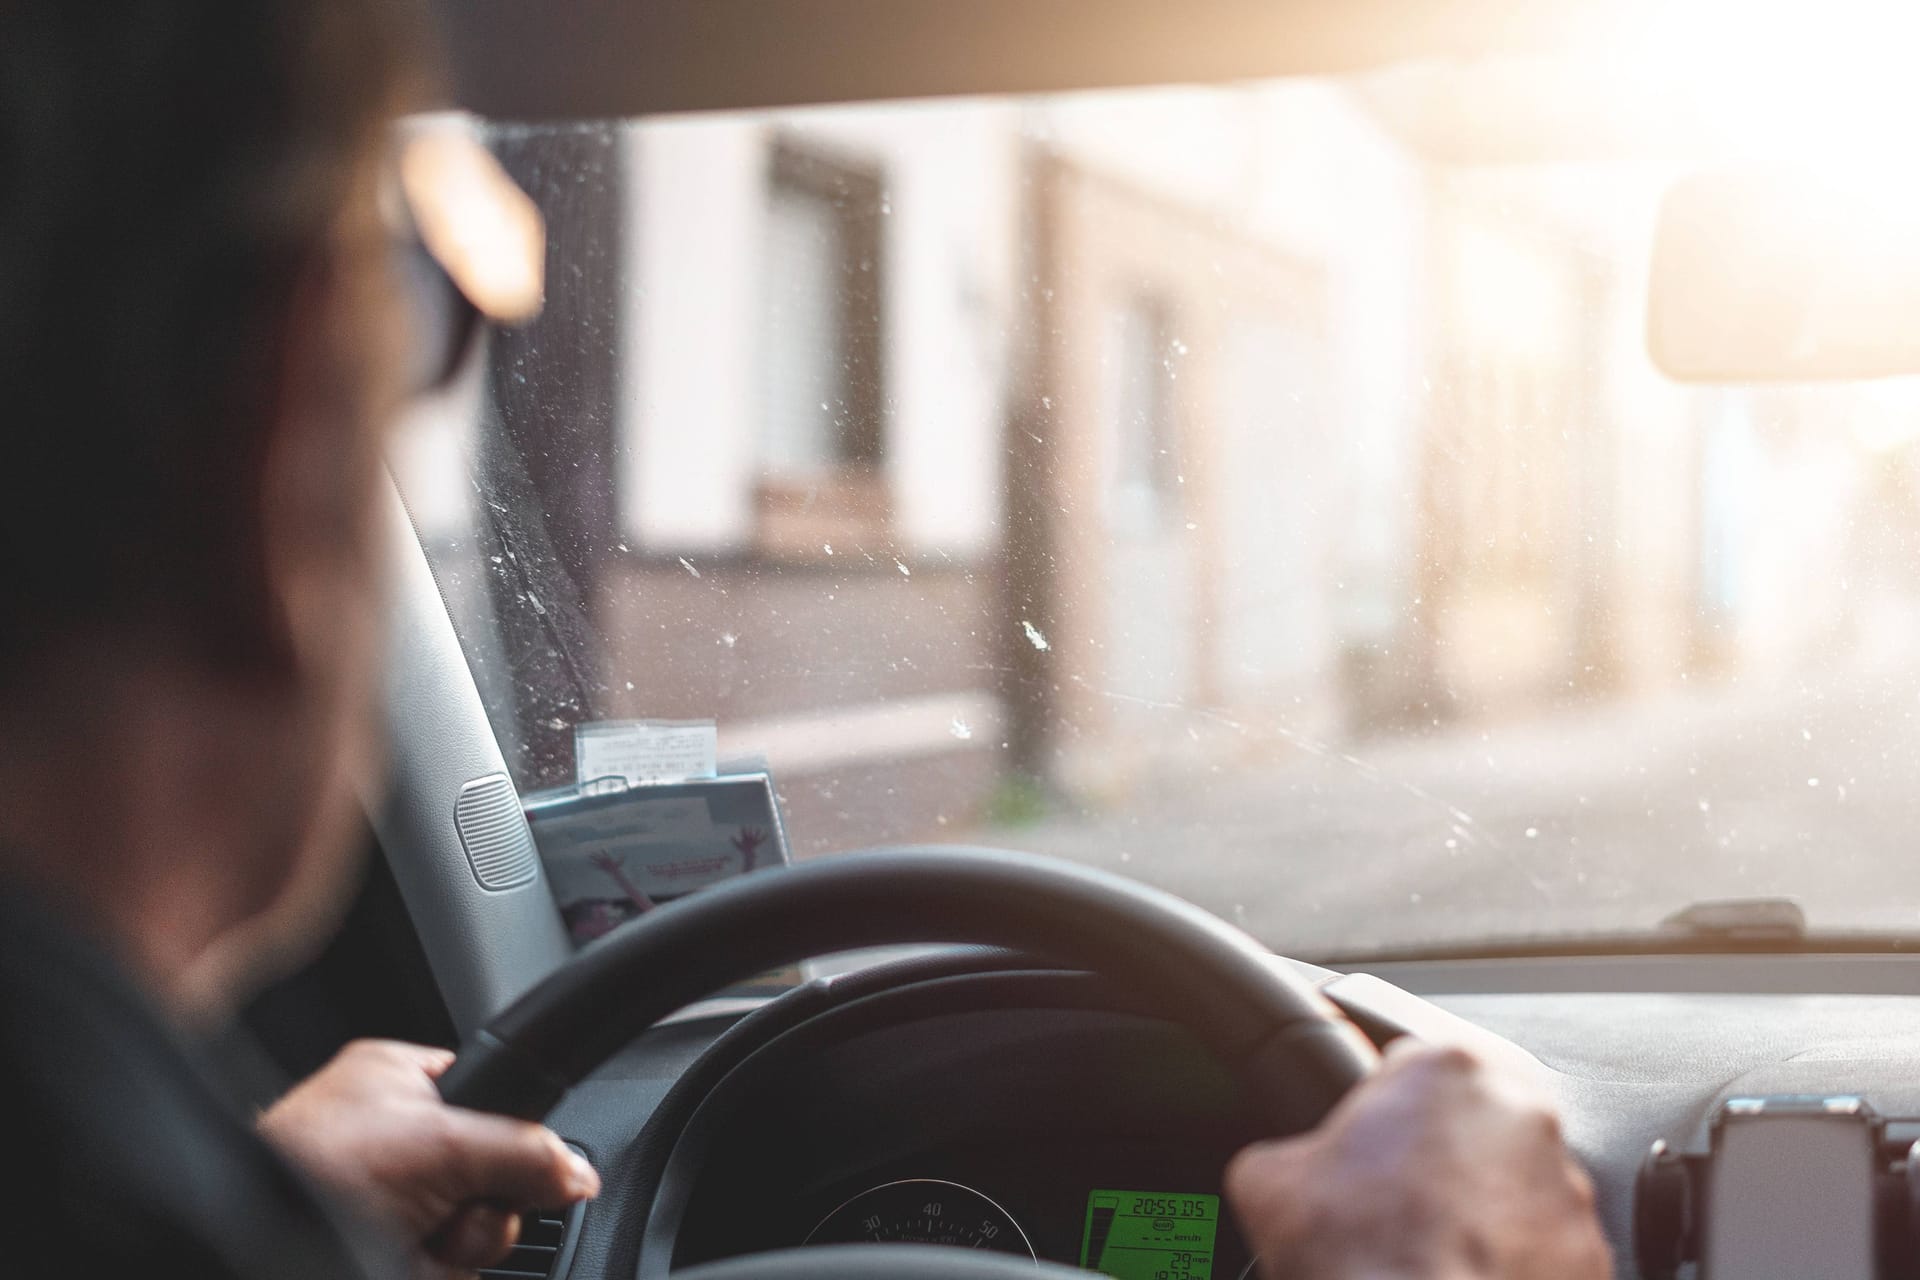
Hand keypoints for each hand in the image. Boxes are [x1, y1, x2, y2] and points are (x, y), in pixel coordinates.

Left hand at [259, 1040, 600, 1275]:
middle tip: (445, 1210)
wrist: (249, 1248)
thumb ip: (525, 1149)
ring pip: (470, 1232)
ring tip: (414, 1243)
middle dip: (478, 1209)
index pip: (489, 1099)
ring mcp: (383, 1204)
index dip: (507, 1135)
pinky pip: (442, 1266)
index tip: (512, 1163)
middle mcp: (391, 1140)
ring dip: (456, 1248)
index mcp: (395, 1082)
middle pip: (489, 1176)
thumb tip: (578, 1174)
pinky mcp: (381, 1251)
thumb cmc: (310, 1173)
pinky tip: (403, 1263)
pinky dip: (433, 1271)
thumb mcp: (441, 1144)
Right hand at [1224, 1040, 1608, 1279]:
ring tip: (1435, 1251)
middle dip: (1440, 1155)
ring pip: (1517, 1184)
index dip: (1377, 1108)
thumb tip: (1279, 1171)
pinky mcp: (1592, 1254)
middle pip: (1471, 1120)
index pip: (1407, 1063)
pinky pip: (1549, 1247)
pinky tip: (1468, 1277)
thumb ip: (1282, 1151)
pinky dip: (1517, 1261)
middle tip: (1398, 1203)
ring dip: (1483, 1207)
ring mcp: (1566, 1187)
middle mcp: (1520, 1114)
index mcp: (1445, 1068)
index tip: (1365, 1146)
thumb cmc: (1352, 1252)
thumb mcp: (1268, 1180)